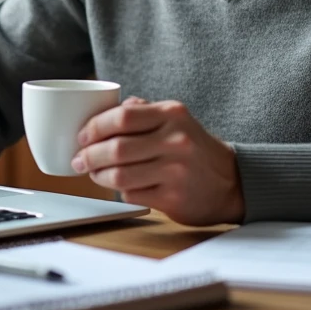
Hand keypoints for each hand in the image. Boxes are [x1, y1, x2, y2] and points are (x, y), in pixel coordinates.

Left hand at [71, 97, 243, 225]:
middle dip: (89, 155)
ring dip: (99, 176)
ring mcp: (175, 171)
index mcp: (172, 114)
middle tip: (79, 160)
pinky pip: (132, 194)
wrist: (231, 181)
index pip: (122, 116)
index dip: (95, 127)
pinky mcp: (173, 198)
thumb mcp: (176, 120)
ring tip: (94, 174)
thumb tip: (106, 111)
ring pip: (119, 175)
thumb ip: (144, 111)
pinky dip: (119, 191)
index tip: (82, 136)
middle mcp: (175, 141)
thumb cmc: (195, 148)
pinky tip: (118, 186)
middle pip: (116, 148)